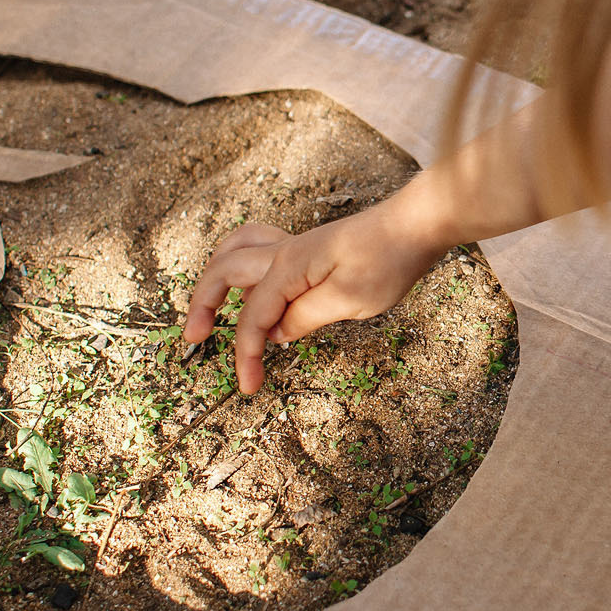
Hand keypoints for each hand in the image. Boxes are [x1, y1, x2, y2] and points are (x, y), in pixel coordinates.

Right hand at [181, 203, 449, 392]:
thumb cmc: (389, 260)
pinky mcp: (308, 249)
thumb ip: (305, 317)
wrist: (416, 225)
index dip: (246, 353)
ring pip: (236, 250)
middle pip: (223, 270)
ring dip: (215, 278)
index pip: (254, 315)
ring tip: (210, 307)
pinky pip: (259, 250)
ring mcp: (295, 247)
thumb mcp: (350, 299)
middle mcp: (284, 252)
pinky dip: (244, 270)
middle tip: (195, 339)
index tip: (248, 385)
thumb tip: (274, 333)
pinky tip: (253, 292)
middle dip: (202, 305)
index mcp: (290, 266)